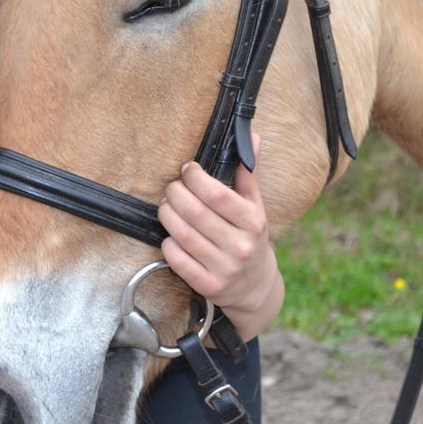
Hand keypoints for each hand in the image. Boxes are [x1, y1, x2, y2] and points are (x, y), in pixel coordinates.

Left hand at [158, 133, 283, 340]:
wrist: (256, 286)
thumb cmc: (250, 238)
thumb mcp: (256, 207)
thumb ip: (249, 174)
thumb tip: (253, 137)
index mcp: (253, 222)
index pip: (217, 195)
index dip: (196, 178)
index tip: (187, 169)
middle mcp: (240, 246)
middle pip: (195, 213)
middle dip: (176, 194)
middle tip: (171, 188)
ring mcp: (224, 268)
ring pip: (183, 235)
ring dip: (167, 215)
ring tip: (166, 206)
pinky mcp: (208, 285)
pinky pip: (177, 260)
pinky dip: (168, 244)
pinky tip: (169, 234)